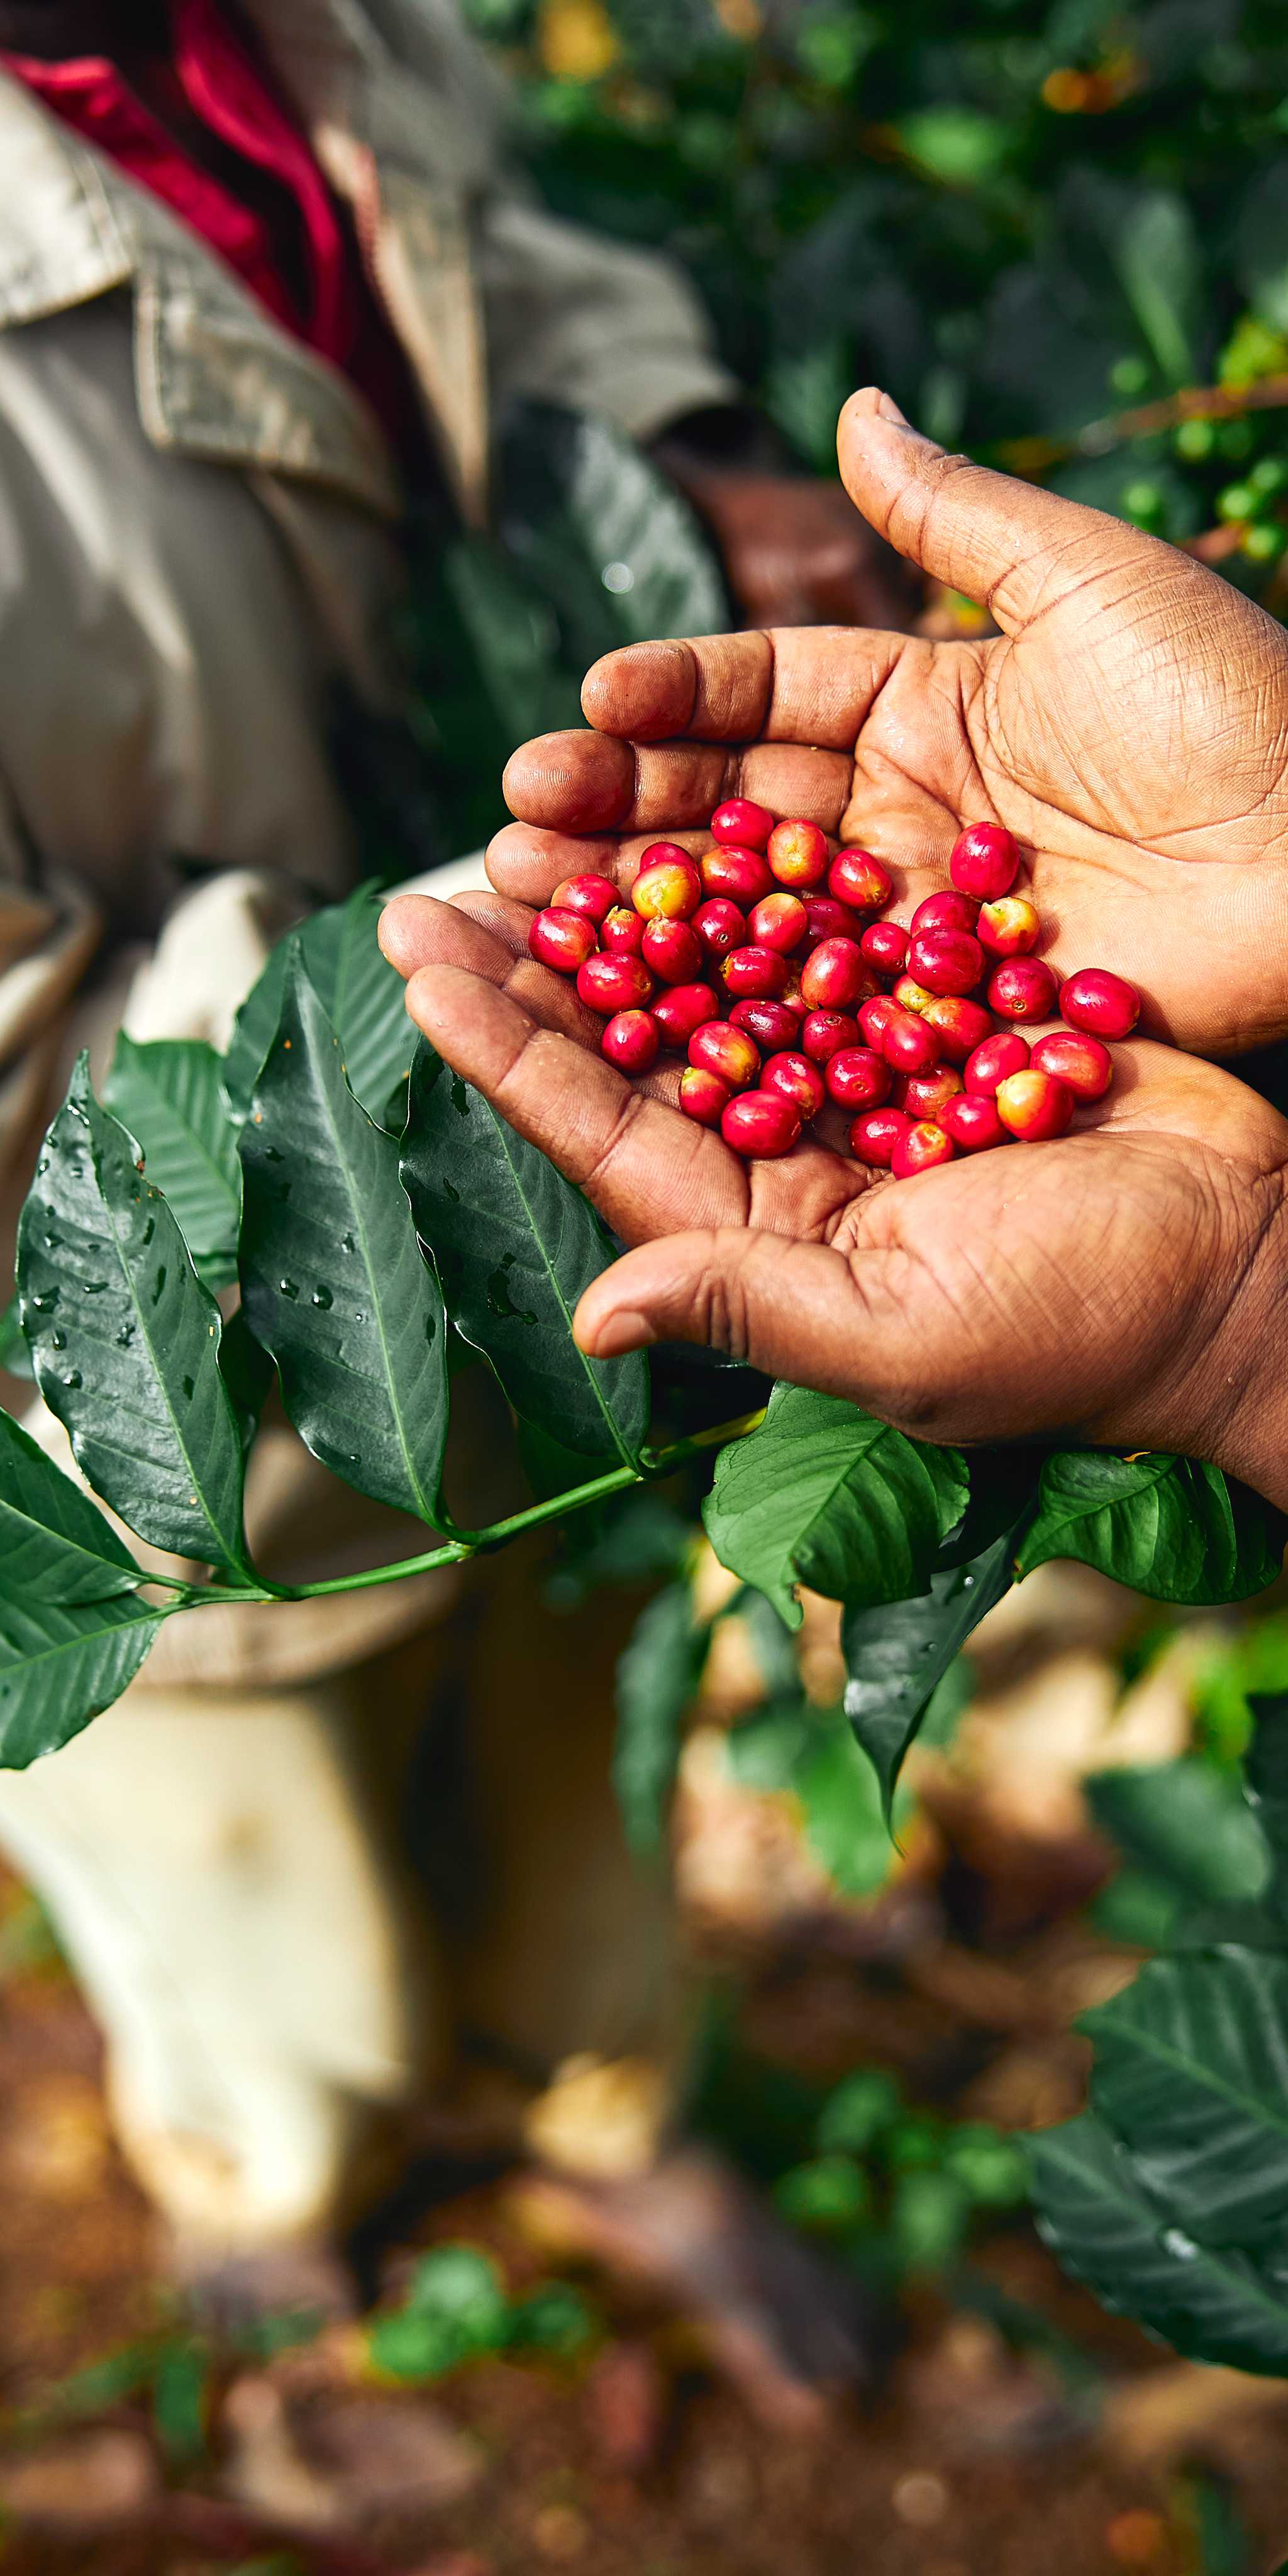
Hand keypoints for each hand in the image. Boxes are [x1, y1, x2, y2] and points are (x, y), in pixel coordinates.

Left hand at [378, 891, 1287, 1512]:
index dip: (508, 1047)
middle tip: (452, 865)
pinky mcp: (937, 1017)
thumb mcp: (905, 1338)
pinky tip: (705, 798)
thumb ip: (749, 1308)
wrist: (1245, 1267)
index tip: (420, 957)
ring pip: (723, 973)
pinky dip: (770, 872)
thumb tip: (595, 1316)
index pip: (603, 1132)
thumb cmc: (1084, 1330)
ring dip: (640, 897)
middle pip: (641, 1042)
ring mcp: (864, 1080)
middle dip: (545, 960)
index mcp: (760, 1235)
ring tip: (552, 811)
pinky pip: (833, 933)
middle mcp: (792, 1153)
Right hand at [499, 389, 1287, 1058]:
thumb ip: (954, 514)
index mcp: (924, 703)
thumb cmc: (1230, 695)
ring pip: (750, 919)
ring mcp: (913, 923)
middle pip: (730, 813)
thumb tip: (852, 407)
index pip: (767, 694)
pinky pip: (820, 1014)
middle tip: (515, 821)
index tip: (589, 700)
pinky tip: (636, 1013)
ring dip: (639, 916)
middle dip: (617, 812)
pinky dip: (732, 1016)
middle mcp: (899, 815)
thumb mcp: (1083, 578)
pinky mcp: (943, 1016)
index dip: (674, 698)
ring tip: (529, 903)